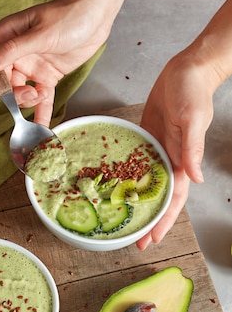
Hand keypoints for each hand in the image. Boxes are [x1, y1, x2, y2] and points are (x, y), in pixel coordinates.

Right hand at [0, 0, 127, 125]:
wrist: (96, 16)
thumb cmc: (68, 15)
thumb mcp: (39, 34)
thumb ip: (12, 50)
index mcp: (6, 37)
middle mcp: (16, 54)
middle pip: (1, 82)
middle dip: (11, 94)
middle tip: (27, 93)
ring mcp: (32, 67)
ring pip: (19, 93)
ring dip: (27, 101)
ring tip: (40, 95)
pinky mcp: (47, 77)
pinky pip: (41, 99)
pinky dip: (41, 113)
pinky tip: (41, 127)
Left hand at [136, 52, 214, 249]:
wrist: (186, 69)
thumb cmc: (193, 91)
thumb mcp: (193, 119)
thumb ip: (192, 148)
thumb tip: (196, 178)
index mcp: (182, 162)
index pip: (173, 200)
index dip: (164, 221)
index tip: (153, 239)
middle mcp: (169, 163)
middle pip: (158, 200)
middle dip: (148, 222)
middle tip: (135, 242)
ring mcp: (156, 154)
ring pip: (145, 188)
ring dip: (136, 206)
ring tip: (122, 223)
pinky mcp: (146, 142)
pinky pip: (135, 167)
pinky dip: (126, 180)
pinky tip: (114, 190)